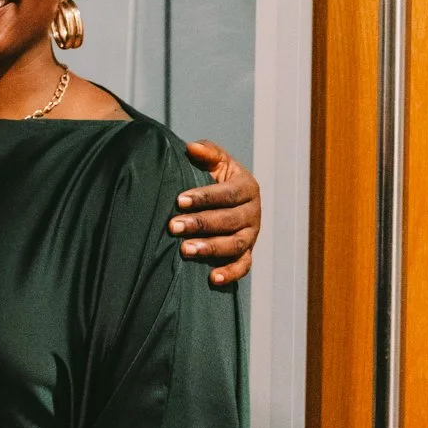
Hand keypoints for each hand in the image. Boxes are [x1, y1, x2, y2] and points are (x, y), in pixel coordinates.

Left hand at [169, 140, 260, 285]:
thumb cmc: (216, 176)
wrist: (226, 197)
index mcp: (247, 186)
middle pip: (229, 220)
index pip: (227, 193)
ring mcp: (251, 234)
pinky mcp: (247, 252)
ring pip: (235, 244)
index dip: (204, 197)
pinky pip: (243, 266)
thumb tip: (192, 148)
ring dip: (210, 248)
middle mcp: (253, 212)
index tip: (180, 200)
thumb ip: (206, 152)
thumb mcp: (215, 161)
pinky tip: (212, 278)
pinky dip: (230, 273)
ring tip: (185, 250)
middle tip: (174, 226)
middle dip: (200, 224)